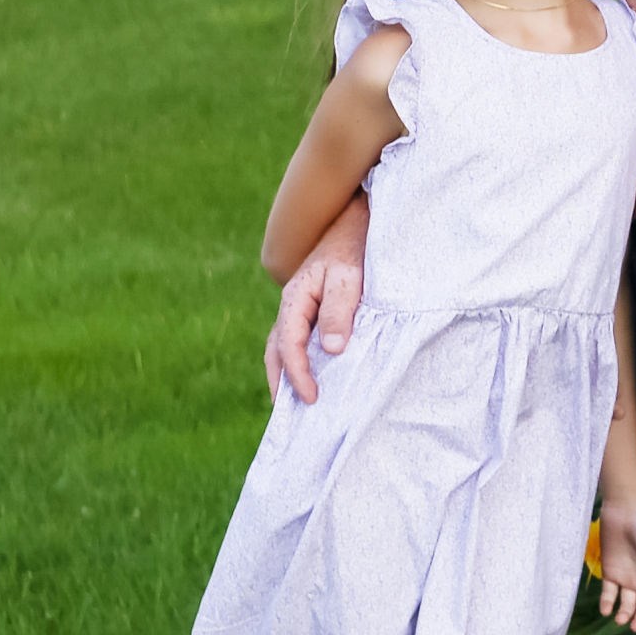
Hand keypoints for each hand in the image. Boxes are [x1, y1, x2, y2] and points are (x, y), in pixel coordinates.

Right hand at [266, 200, 370, 401]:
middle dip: (281, 382)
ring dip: (289, 374)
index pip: (288, 345)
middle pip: (277, 351)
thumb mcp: (350, 277)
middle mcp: (293, 306)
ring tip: (298, 404)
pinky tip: (318, 375)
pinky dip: (303, 360)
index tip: (312, 398)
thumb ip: (340, 311)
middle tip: (290, 416)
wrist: (358, 219)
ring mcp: (302, 307)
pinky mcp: (317, 308)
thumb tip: (331, 350)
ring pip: (286, 347)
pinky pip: (303, 339)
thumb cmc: (355, 246)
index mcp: (295, 299)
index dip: (297, 374)